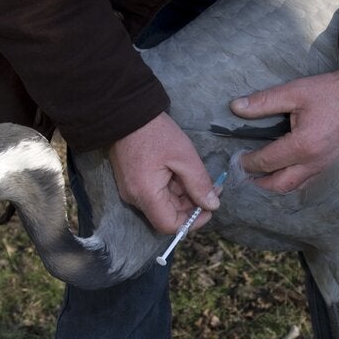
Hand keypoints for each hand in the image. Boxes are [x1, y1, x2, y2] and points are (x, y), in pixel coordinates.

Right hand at [109, 112, 218, 233]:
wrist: (126, 112)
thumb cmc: (155, 133)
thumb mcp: (184, 157)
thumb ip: (199, 184)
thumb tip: (212, 206)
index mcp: (146, 194)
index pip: (170, 225)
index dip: (192, 222)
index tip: (209, 208)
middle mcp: (135, 198)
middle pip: (167, 215)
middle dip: (191, 205)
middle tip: (211, 188)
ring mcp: (131, 190)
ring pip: (163, 204)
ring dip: (183, 195)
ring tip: (198, 176)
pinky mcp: (131, 182)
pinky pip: (154, 194)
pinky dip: (171, 188)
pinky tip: (182, 172)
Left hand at [230, 68, 338, 192]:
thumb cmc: (334, 92)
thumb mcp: (296, 91)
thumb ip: (264, 102)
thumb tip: (236, 107)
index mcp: (303, 145)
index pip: (267, 161)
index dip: (248, 162)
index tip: (237, 159)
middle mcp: (314, 162)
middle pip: (280, 184)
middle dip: (260, 183)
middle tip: (246, 174)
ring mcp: (325, 166)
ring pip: (295, 186)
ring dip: (276, 185)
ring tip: (262, 176)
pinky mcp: (333, 164)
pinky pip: (309, 181)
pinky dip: (293, 181)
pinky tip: (286, 171)